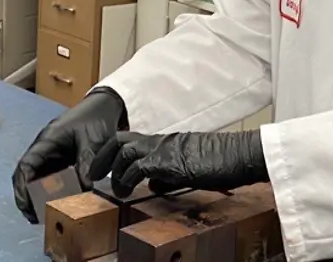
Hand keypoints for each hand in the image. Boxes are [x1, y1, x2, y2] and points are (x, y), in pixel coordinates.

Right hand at [11, 90, 126, 222]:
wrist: (104, 108)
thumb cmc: (94, 119)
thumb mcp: (93, 141)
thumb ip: (87, 162)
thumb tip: (84, 188)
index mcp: (46, 141)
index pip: (26, 166)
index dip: (22, 187)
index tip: (26, 205)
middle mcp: (44, 150)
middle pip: (27, 177)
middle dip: (27, 197)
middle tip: (35, 217)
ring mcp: (52, 157)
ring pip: (38, 180)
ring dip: (38, 197)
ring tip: (44, 216)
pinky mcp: (61, 162)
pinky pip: (52, 180)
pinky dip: (52, 194)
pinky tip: (59, 205)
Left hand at [88, 130, 268, 197]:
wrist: (238, 154)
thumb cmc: (222, 161)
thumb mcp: (190, 167)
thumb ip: (169, 173)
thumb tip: (153, 183)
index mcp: (166, 141)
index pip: (132, 141)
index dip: (115, 154)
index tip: (106, 168)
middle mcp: (160, 140)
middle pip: (120, 139)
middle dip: (103, 156)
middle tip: (94, 174)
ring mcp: (162, 148)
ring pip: (123, 150)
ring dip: (112, 170)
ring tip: (111, 189)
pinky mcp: (165, 161)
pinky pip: (136, 168)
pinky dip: (127, 179)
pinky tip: (126, 191)